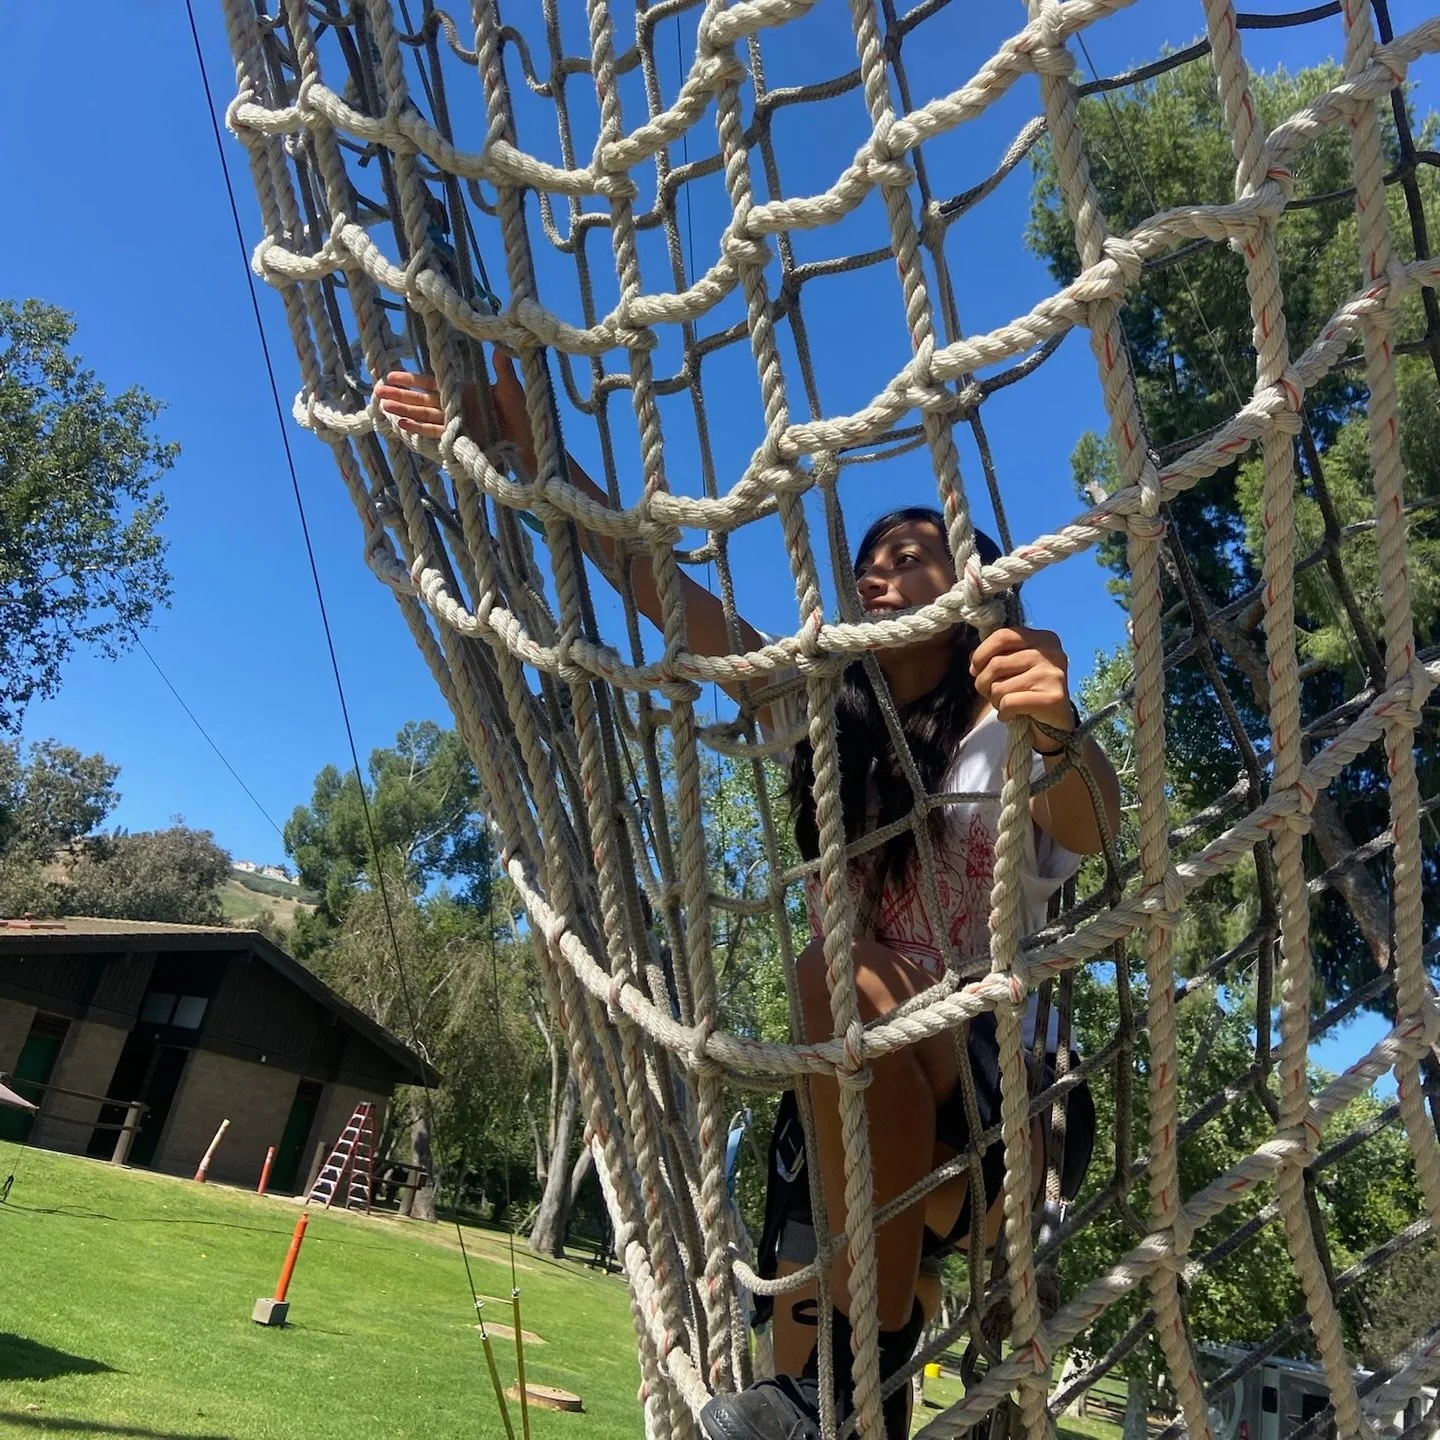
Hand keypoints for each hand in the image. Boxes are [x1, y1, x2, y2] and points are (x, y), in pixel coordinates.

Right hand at [374, 353, 533, 471]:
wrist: (528, 441)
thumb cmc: (522, 414)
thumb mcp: (510, 389)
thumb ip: (501, 371)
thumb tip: (499, 350)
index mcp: (463, 391)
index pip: (432, 383)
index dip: (411, 379)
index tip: (391, 375)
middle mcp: (456, 407)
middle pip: (422, 400)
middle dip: (400, 395)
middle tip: (377, 390)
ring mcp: (456, 423)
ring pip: (423, 415)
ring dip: (403, 411)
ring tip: (383, 407)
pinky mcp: (458, 439)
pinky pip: (434, 433)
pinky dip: (418, 429)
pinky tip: (401, 424)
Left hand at [969, 626, 1074, 745]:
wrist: (1055, 718)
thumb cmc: (1028, 687)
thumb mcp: (1014, 665)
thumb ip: (995, 655)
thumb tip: (974, 660)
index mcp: (1042, 638)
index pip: (1003, 636)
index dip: (981, 653)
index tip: (975, 669)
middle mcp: (1050, 653)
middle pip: (996, 663)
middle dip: (983, 682)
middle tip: (988, 692)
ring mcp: (1052, 674)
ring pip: (999, 686)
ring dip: (994, 700)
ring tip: (1003, 704)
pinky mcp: (1052, 697)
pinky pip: (1009, 703)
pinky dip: (1003, 712)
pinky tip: (1008, 714)